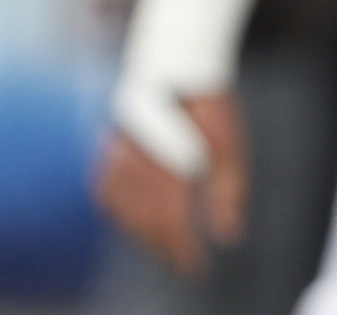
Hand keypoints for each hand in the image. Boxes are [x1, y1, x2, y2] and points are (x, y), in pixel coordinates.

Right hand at [95, 93, 247, 273]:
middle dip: (164, 246)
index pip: (171, 217)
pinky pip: (107, 195)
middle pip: (145, 218)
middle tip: (183, 263)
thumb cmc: (210, 110)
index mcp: (171, 156)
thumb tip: (230, 235)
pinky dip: (123, 216)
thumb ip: (229, 190)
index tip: (194, 267)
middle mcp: (138, 159)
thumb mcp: (231, 146)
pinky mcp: (106, 153)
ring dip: (142, 235)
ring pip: (123, 211)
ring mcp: (115, 155)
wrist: (176, 69)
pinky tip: (140, 227)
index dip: (180, 248)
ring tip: (166, 250)